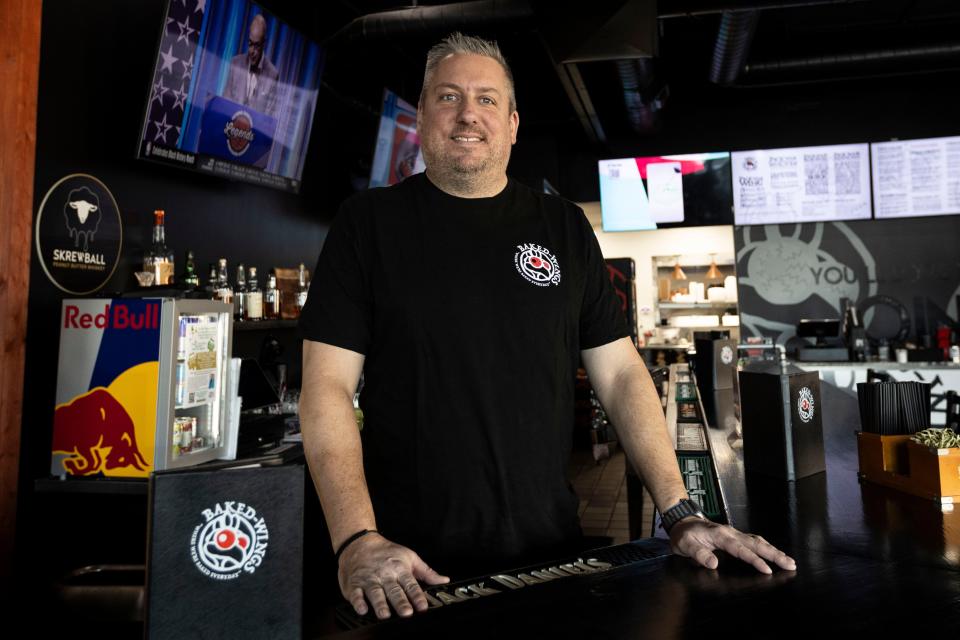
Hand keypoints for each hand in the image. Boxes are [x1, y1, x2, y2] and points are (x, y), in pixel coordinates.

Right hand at [338, 533, 449, 619]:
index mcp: (399, 569)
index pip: (410, 584)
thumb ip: (426, 572)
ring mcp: (369, 579)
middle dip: (400, 602)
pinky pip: (356, 593)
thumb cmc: (386, 552)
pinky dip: (358, 602)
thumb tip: (443, 580)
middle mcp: (385, 575)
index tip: (422, 607)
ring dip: (380, 604)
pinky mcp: (354, 584)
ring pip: (375, 593)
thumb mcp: (409, 557)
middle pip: (393, 590)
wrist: (359, 543)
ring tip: (385, 614)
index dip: (417, 596)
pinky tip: (362, 609)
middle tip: (406, 612)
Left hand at [668, 517, 796, 573]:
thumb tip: (713, 564)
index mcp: (720, 535)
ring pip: (758, 541)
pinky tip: (775, 553)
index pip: (741, 549)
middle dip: (774, 554)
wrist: (682, 522)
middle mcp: (731, 532)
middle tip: (791, 564)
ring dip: (774, 551)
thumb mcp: (685, 545)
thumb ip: (698, 554)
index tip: (767, 570)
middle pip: (756, 543)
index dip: (754, 560)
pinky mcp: (735, 536)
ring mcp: (734, 533)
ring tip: (789, 561)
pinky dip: (766, 547)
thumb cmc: (684, 536)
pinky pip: (754, 541)